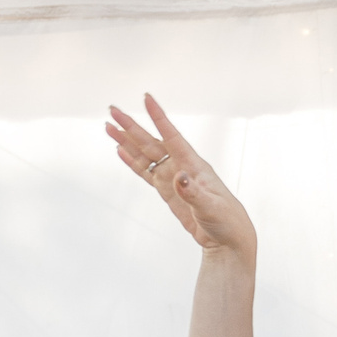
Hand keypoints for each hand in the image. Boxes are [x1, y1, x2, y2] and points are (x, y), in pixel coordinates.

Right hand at [107, 95, 257, 258]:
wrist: (227, 237)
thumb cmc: (225, 220)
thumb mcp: (210, 207)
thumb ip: (193, 193)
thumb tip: (179, 177)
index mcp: (194, 165)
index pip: (171, 136)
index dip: (158, 117)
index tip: (146, 98)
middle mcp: (181, 166)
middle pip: (151, 142)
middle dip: (131, 126)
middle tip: (113, 110)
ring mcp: (173, 178)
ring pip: (145, 154)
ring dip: (127, 141)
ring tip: (109, 127)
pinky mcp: (167, 190)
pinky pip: (145, 172)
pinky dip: (132, 161)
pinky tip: (121, 151)